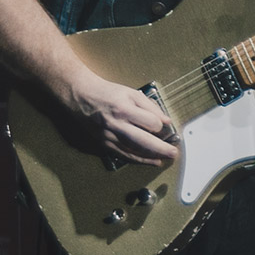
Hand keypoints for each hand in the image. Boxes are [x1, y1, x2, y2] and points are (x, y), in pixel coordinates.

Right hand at [63, 71, 177, 165]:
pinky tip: (149, 161)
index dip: (161, 125)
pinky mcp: (103, 143)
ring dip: (151, 157)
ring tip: (164, 158)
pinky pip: (123, 154)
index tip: (165, 125)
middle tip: (173, 152)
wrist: (81, 96)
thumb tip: (166, 121)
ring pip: (134, 151)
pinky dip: (137, 159)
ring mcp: (109, 136)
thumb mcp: (132, 93)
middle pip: (144, 141)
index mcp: (124, 110)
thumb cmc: (107, 93)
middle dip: (161, 149)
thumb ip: (150, 107)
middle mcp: (116, 125)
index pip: (151, 123)